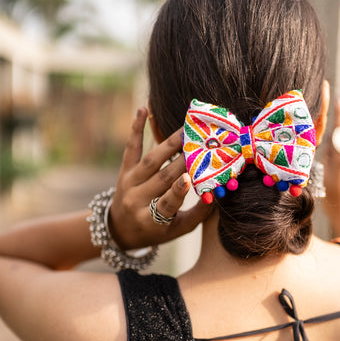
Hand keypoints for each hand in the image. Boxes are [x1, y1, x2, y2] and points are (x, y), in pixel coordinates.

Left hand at [108, 108, 210, 249]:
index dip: (177, 191)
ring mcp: (128, 182)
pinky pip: (131, 147)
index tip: (189, 178)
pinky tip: (144, 110)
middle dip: (182, 160)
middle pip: (162, 178)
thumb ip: (199, 214)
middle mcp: (136, 200)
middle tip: (203, 144)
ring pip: (151, 161)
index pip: (165, 204)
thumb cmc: (156, 230)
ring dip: (169, 144)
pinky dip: (136, 128)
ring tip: (186, 129)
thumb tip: (219, 192)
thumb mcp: (178, 229)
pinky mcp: (124, 170)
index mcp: (151, 220)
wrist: (120, 228)